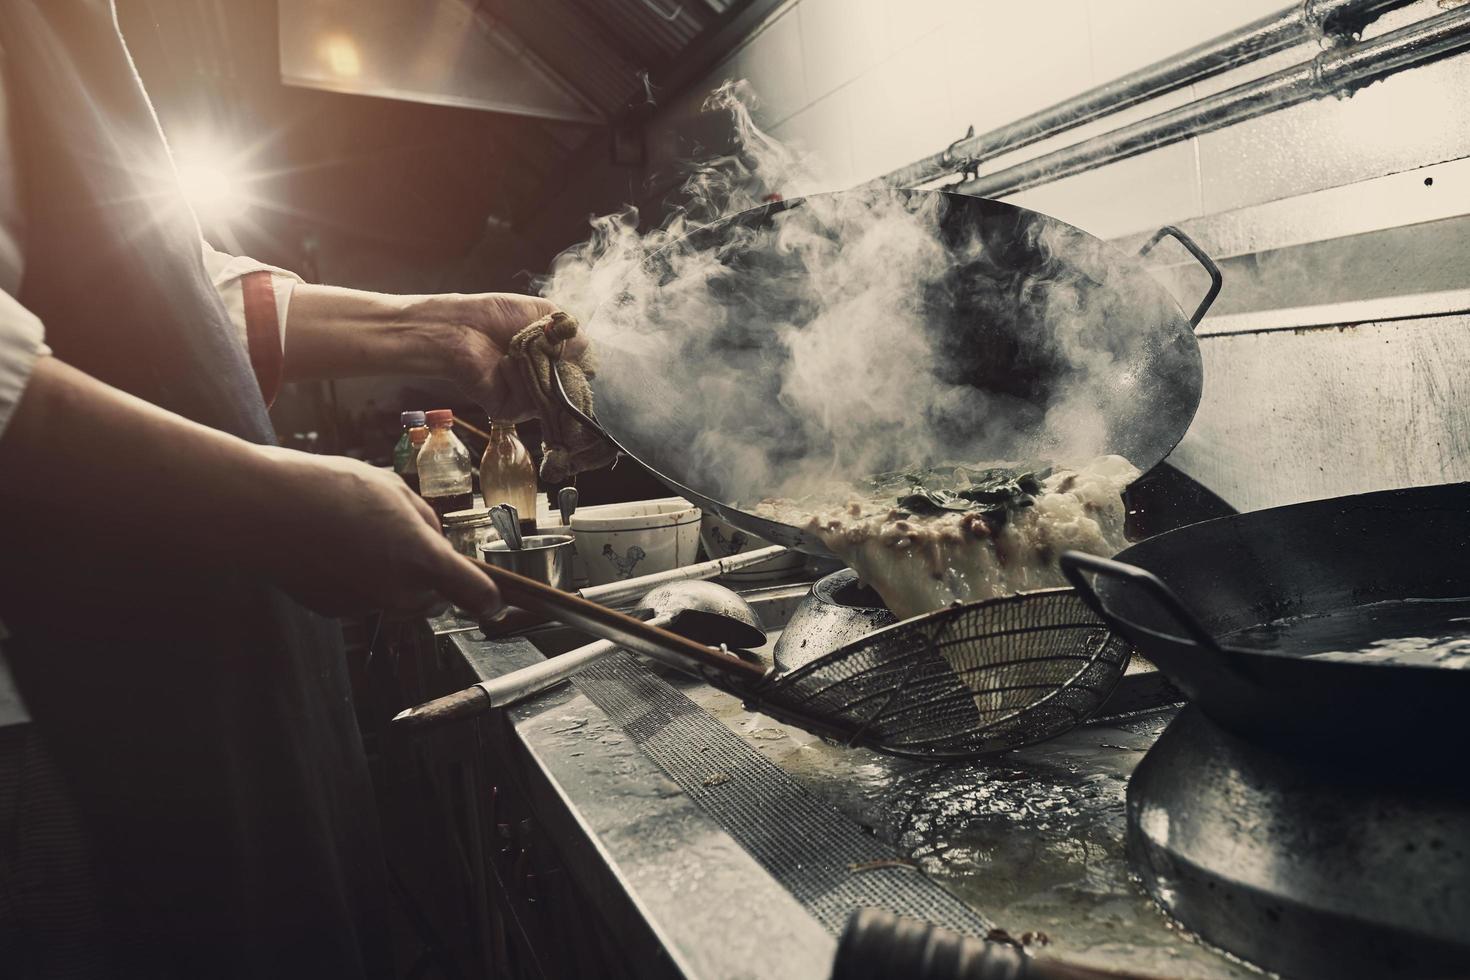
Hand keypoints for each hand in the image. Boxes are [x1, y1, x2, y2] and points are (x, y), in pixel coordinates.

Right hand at [242, 446, 503, 618]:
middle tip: (403, 537)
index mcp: (422, 560)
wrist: (262, 509)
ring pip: (393, 598)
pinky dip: (354, 580)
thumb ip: (423, 520)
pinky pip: (360, 598)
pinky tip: (332, 548)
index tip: (495, 602)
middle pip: (431, 598)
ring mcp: (363, 606)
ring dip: (388, 576)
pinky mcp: (333, 611)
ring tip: (359, 534)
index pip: (473, 594)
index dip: (489, 599)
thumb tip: (433, 539)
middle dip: (427, 576)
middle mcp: (397, 593)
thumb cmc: (329, 489)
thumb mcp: (393, 489)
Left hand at [434, 293, 587, 422]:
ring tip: (515, 349)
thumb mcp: (548, 314)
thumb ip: (577, 337)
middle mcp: (544, 383)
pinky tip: (502, 364)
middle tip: (544, 347)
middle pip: (573, 389)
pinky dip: (518, 377)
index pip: (583, 374)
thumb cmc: (499, 316)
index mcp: (554, 362)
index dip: (581, 365)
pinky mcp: (511, 411)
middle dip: (560, 364)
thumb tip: (592, 363)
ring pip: (553, 395)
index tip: (573, 352)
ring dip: (537, 366)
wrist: (462, 327)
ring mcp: (528, 400)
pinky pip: (529, 401)